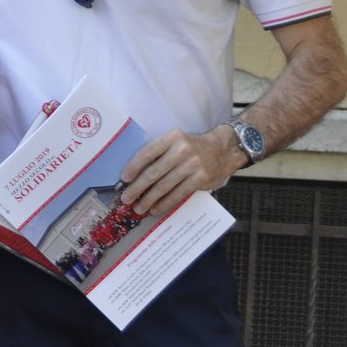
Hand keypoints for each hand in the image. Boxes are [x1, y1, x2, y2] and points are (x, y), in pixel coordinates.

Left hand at [118, 126, 241, 215]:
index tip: (124, 178)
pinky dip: (165, 203)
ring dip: (149, 199)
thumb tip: (136, 173)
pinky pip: (178, 194)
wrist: (222, 150)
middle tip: (126, 198)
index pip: (148, 152)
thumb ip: (159, 153)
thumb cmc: (192, 147)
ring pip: (164, 186)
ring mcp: (192, 165)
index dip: (134, 166)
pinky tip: (155, 209)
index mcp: (171, 137)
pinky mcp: (199, 179)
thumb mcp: (175, 141)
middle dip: (137, 187)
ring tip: (138, 207)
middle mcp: (181, 150)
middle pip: (154, 172)